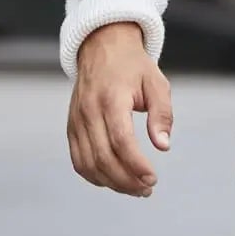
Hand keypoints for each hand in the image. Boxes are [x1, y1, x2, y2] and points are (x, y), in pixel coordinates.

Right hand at [67, 22, 172, 197]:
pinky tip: (113, 181)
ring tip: (134, 188)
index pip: (121, 140)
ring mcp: (76, 120)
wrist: (102, 47)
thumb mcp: (157, 83)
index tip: (153, 177)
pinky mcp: (71, 127)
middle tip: (147, 188)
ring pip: (88, 164)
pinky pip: (78, 160)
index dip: (136, 164)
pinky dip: (94, 176)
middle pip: (103, 157)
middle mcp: (89, 111)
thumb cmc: (132, 66)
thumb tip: (163, 145)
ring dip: (111, 183)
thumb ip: (162, 114)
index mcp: (111, 98)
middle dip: (126, 180)